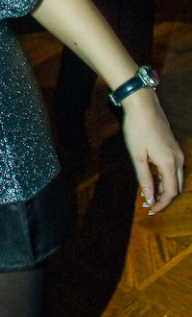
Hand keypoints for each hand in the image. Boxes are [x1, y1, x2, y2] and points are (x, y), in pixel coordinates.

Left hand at [121, 89, 184, 212]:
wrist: (143, 105)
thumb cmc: (137, 129)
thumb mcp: (137, 156)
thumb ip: (144, 178)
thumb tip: (149, 198)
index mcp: (169, 163)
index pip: (171, 192)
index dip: (162, 204)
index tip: (150, 210)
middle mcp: (178, 159)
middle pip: (177, 187)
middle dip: (165, 198)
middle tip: (149, 205)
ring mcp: (178, 152)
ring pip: (177, 177)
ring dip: (166, 188)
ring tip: (149, 194)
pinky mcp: (174, 147)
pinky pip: (175, 168)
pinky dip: (166, 178)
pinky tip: (154, 179)